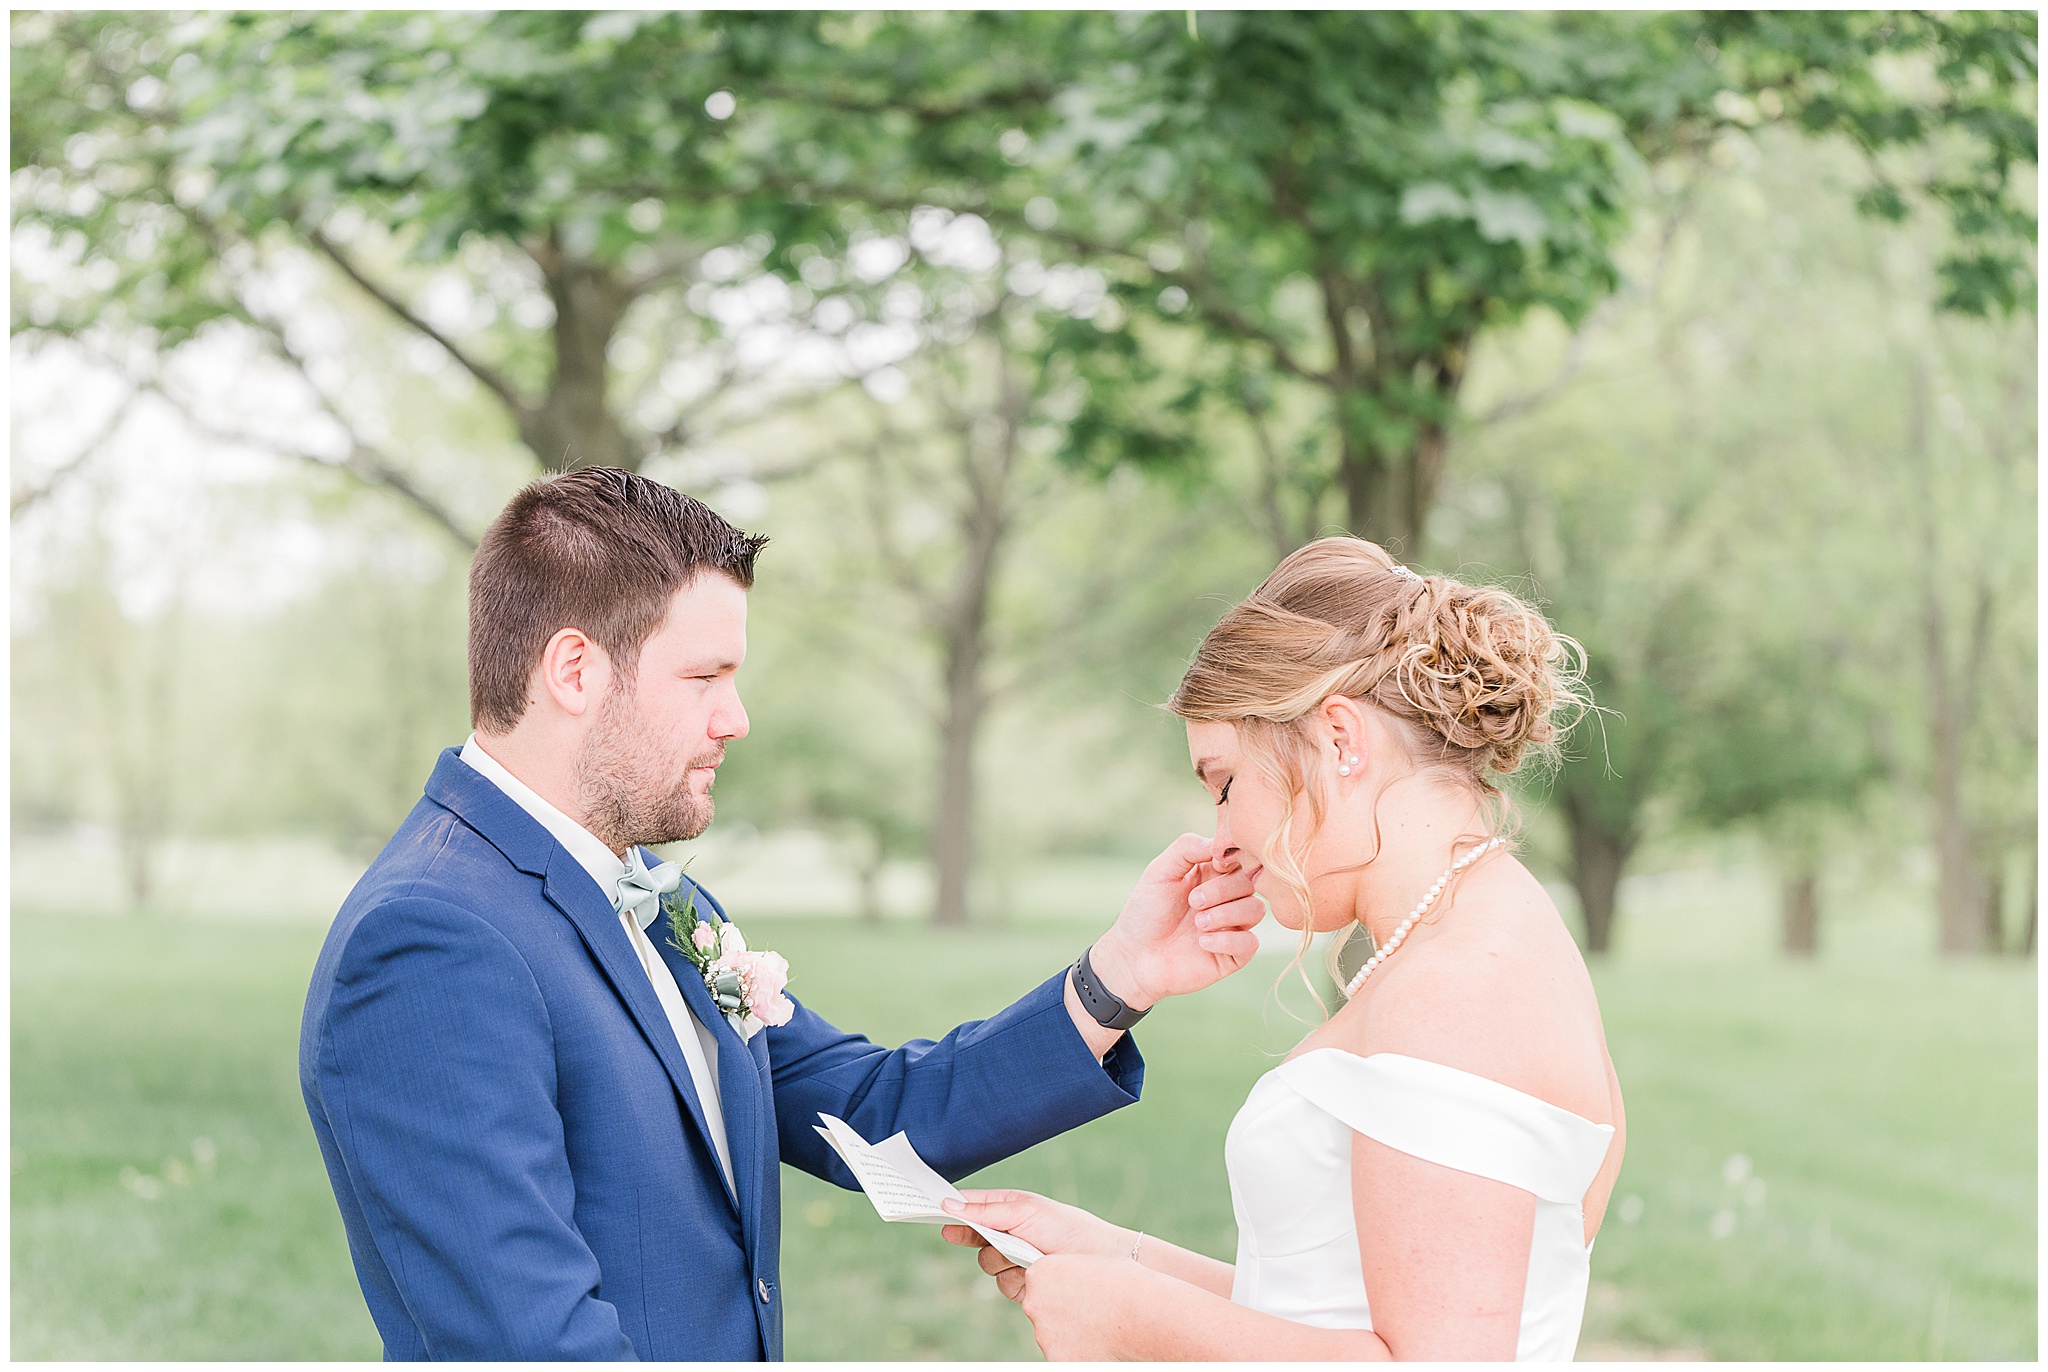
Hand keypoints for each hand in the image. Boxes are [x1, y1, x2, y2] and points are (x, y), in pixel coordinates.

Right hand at [939, 1189, 1130, 1293]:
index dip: (952, 1208)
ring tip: (1026, 1254)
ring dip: (1001, 1259)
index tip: (931, 1209)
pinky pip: (1002, 1283)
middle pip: (972, 1236)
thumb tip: (948, 1204)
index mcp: (1008, 1207)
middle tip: (955, 1234)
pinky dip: (1015, 1279)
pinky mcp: (1022, 1283)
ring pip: (986, 1263)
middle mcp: (1008, 1232)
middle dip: (972, 1237)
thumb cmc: (1064, 1227)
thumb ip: (984, 1211)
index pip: (972, 1206)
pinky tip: (1033, 1273)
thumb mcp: (1022, 1212)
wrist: (1093, 1260)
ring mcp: (1013, 1258)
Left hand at [1012, 1253, 1159, 1360]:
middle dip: (1061, 1310)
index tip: (1077, 1290)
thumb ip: (1071, 1273)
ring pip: (1053, 1333)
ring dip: (1070, 1332)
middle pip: (1042, 1308)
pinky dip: (1078, 1351)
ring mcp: (1044, 1334)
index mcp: (1041, 1274)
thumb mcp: (1092, 1263)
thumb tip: (1070, 1282)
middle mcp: (1035, 1304)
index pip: (1039, 1280)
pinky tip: (1100, 1342)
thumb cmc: (1124, 1284)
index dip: (1059, 1285)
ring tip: (1100, 1326)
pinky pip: (1064, 1354)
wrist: (1142, 1315)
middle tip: (1089, 1310)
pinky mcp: (1056, 1359)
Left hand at [1088, 833, 1264, 1008]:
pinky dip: (1228, 940)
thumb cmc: (1145, 912)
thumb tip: (1221, 845)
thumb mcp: (1160, 871)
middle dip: (1222, 890)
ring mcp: (1232, 926)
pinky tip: (1202, 942)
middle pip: (1251, 883)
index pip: (1241, 858)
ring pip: (1257, 910)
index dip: (1233, 860)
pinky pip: (1250, 943)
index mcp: (1213, 874)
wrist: (1133, 956)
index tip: (1213, 865)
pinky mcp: (1233, 955)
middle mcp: (1227, 898)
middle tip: (1192, 901)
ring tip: (1198, 923)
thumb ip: (1187, 848)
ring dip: (1227, 914)